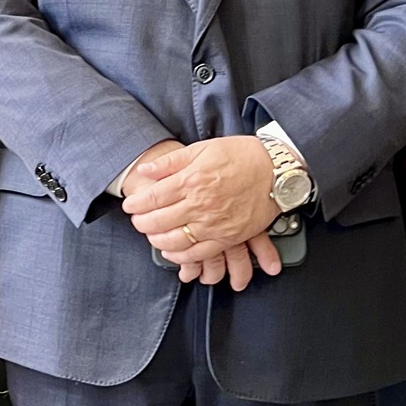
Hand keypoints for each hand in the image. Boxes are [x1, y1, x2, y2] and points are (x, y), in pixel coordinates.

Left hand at [122, 135, 280, 279]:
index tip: (130, 206)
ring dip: (157, 241)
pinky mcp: (229, 236)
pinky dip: (182, 256)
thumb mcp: (203, 149)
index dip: (136, 204)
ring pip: (175, 240)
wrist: (276, 169)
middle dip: (142, 223)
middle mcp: (200, 204)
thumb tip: (146, 169)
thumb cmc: (241, 155)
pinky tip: (173, 251)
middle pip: (158, 221)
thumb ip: (171, 162)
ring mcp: (214, 223)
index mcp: (191, 181)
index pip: (153, 198)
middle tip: (137, 221)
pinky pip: (200, 254)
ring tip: (151, 235)